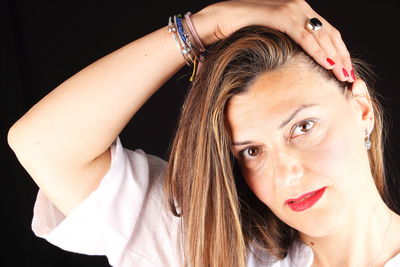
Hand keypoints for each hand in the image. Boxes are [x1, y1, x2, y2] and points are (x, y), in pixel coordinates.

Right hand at [196, 0, 353, 81]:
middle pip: (329, 34)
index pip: (327, 33)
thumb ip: (287, 44)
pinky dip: (317, 50)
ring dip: (334, 56)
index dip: (339, 52)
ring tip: (342, 74)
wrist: (219, 20)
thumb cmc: (241, 32)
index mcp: (299, 13)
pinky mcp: (280, 15)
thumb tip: (298, 64)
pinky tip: (326, 63)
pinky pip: (304, 35)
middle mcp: (299, 8)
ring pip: (321, 34)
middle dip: (341, 57)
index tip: (345, 71)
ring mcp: (291, 9)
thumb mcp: (271, 39)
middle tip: (349, 77)